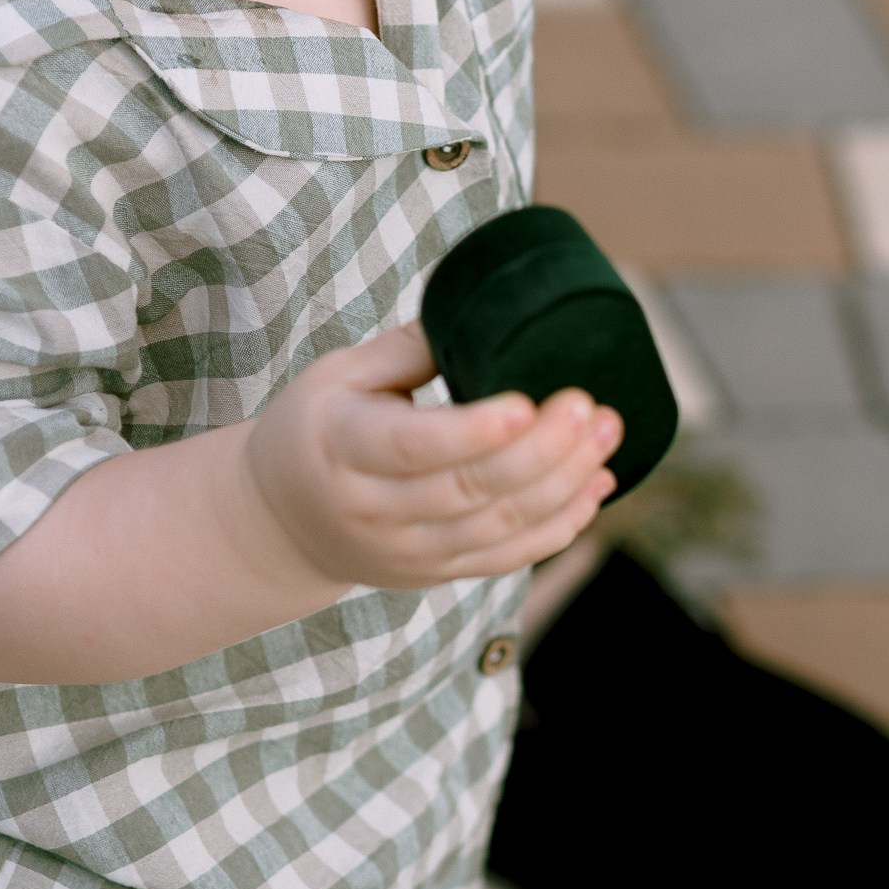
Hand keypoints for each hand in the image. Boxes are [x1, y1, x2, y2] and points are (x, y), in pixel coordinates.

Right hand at [240, 323, 620, 593]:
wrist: (280, 522)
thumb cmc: (316, 427)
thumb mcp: (337, 374)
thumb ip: (408, 347)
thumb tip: (487, 315)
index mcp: (341, 447)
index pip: (412, 448)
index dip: (473, 432)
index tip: (529, 403)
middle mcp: (374, 510)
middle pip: (470, 490)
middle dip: (542, 451)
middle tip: (592, 406)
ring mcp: (408, 551)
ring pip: (499, 527)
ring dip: (564, 483)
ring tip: (608, 433)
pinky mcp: (436, 573)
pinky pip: (507, 558)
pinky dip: (559, 526)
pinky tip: (598, 484)